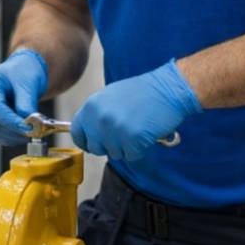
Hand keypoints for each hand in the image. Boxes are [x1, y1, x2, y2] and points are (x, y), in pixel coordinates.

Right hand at [0, 49, 47, 144]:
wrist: (22, 72)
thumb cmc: (23, 71)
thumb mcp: (28, 82)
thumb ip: (26, 103)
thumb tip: (28, 124)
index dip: (12, 122)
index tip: (29, 129)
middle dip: (16, 131)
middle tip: (36, 132)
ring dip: (15, 136)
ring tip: (32, 132)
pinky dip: (11, 137)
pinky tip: (24, 133)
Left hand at [71, 60, 201, 160]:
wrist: (168, 89)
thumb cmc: (142, 92)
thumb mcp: (110, 96)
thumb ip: (96, 114)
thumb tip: (88, 132)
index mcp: (91, 106)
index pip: (77, 132)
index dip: (86, 140)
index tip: (94, 143)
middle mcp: (99, 119)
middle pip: (96, 148)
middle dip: (109, 145)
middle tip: (124, 132)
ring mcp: (115, 129)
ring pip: (115, 154)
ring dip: (127, 146)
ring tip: (137, 127)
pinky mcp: (132, 139)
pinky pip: (132, 156)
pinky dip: (140, 149)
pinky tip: (146, 133)